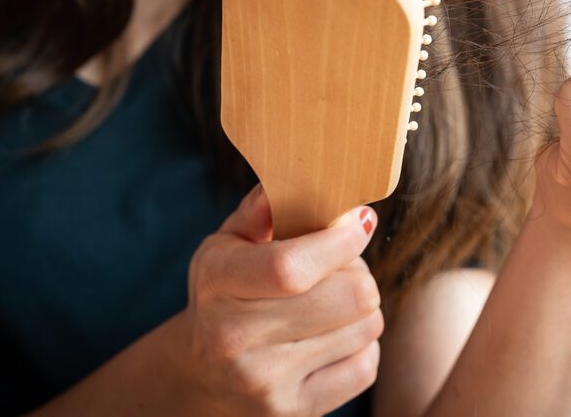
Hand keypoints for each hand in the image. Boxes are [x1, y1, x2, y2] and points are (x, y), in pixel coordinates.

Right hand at [182, 185, 382, 415]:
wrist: (204, 373)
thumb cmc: (228, 292)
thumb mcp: (228, 244)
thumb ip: (264, 209)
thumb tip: (309, 178)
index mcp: (218, 283)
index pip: (291, 267)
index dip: (340, 241)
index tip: (359, 222)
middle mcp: (234, 339)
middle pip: (349, 297)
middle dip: (359, 272)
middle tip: (344, 268)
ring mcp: (264, 382)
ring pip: (366, 327)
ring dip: (363, 308)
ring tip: (335, 303)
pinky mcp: (293, 413)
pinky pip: (366, 366)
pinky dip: (363, 345)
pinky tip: (336, 336)